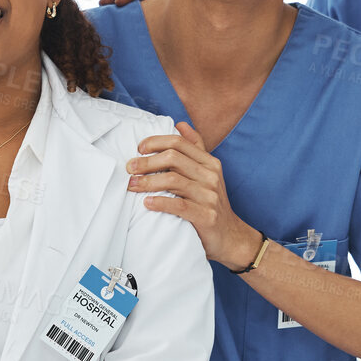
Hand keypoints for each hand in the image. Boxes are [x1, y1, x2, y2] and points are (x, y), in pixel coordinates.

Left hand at [128, 121, 261, 267]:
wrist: (230, 237)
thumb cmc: (210, 203)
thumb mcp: (207, 173)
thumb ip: (195, 148)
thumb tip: (181, 124)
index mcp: (209, 162)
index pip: (178, 143)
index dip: (155, 142)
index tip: (138, 149)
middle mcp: (211, 176)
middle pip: (173, 158)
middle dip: (147, 162)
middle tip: (129, 168)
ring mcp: (210, 196)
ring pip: (173, 180)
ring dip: (147, 182)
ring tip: (132, 186)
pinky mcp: (206, 216)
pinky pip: (180, 206)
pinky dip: (160, 202)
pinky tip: (147, 203)